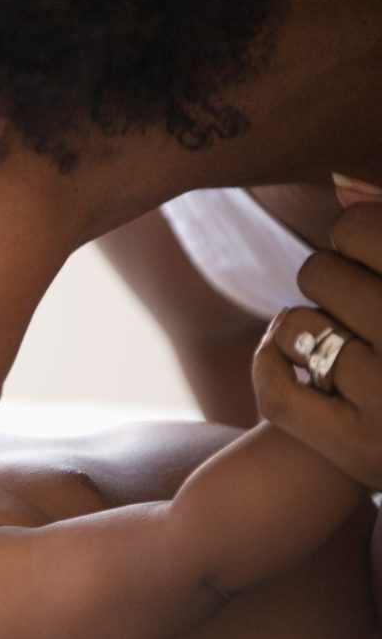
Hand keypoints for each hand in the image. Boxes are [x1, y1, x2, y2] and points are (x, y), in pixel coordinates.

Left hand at [253, 201, 381, 489]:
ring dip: (299, 330)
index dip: (354, 235)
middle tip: (355, 311)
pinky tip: (288, 369)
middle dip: (326, 283)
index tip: (371, 259)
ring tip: (336, 346)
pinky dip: (268, 372)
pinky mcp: (359, 453)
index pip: (360, 228)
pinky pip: (276, 392)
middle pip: (319, 272)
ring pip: (297, 327)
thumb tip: (340, 185)